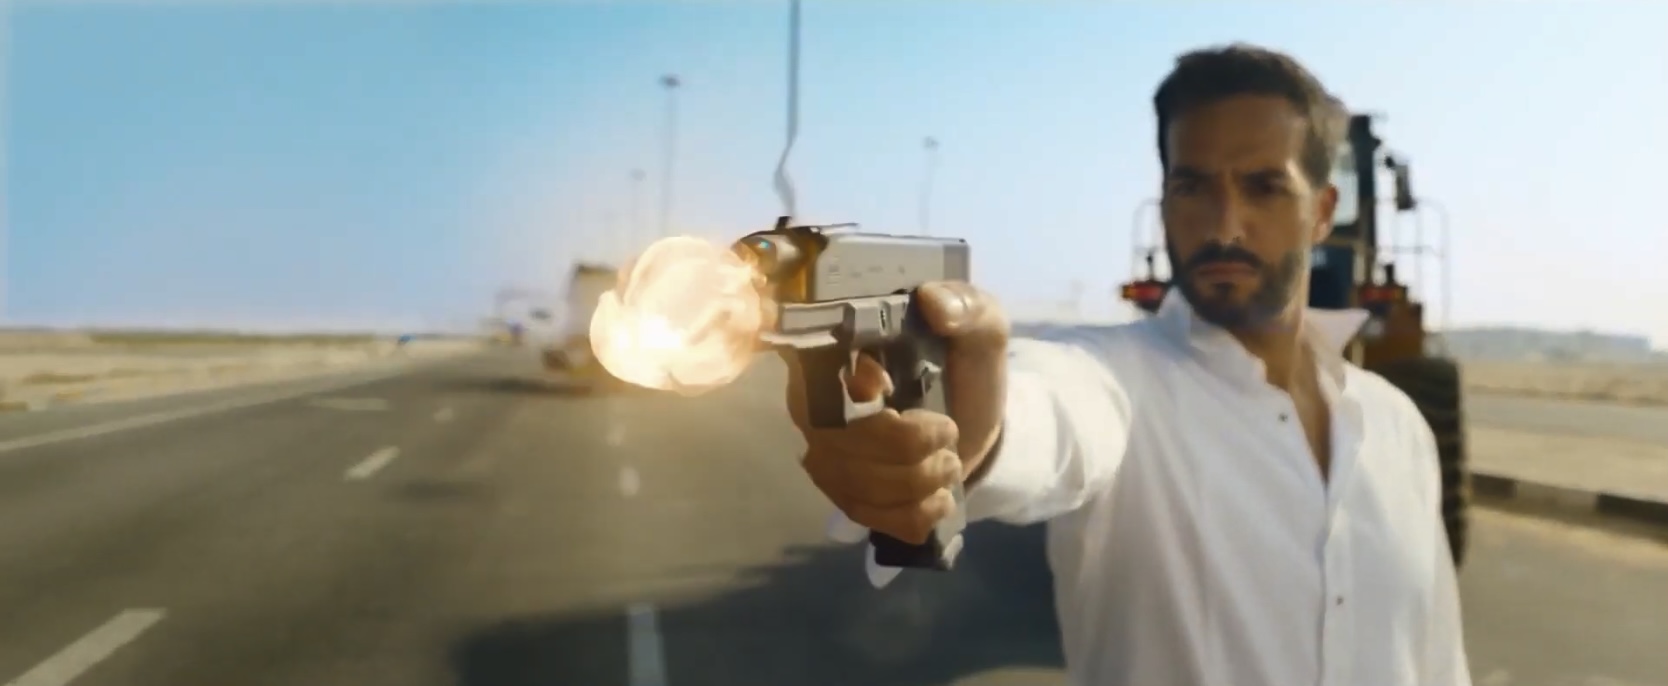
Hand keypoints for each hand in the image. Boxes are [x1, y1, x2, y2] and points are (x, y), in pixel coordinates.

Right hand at [785, 281, 1009, 543]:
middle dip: (903, 447)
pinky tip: (939, 499)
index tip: (887, 385)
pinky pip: (867, 515)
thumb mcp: (980, 328)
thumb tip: (932, 301)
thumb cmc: (967, 365)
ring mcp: (827, 453)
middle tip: (949, 435)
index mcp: (838, 353)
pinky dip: (913, 513)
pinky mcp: (845, 495)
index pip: (812, 372)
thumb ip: (966, 306)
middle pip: (834, 440)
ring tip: (949, 464)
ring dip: (916, 480)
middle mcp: (817, 404)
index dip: (847, 387)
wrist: (978, 422)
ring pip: (854, 483)